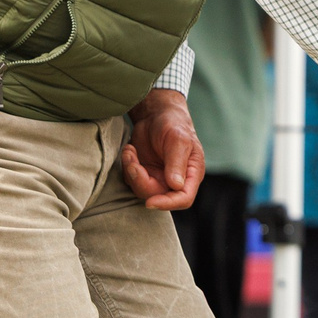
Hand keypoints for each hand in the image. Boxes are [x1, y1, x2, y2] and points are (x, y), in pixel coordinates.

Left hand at [120, 89, 203, 210]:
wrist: (156, 114)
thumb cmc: (174, 124)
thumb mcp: (178, 140)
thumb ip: (177, 163)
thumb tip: (176, 186)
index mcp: (191, 174)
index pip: (184, 198)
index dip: (168, 204)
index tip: (150, 202)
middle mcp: (175, 180)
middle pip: (158, 196)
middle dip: (141, 182)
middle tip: (132, 163)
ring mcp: (158, 177)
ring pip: (141, 190)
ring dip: (131, 172)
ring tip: (130, 151)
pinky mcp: (143, 173)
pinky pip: (131, 180)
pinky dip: (127, 166)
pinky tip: (130, 150)